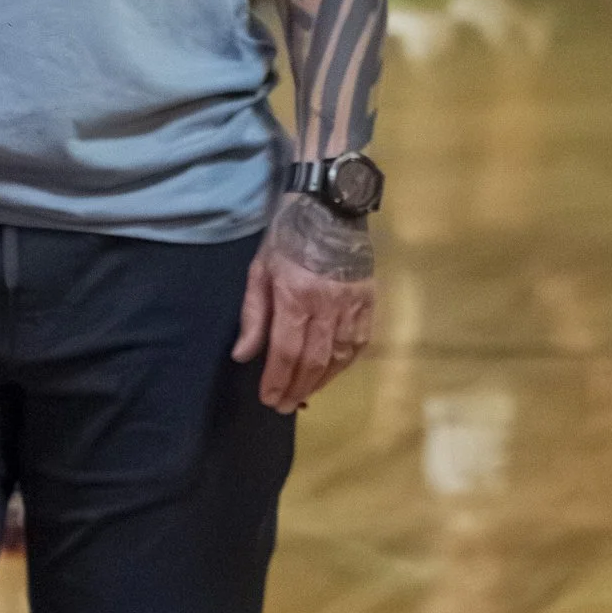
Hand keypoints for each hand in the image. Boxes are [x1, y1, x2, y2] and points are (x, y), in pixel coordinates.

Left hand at [231, 188, 374, 410]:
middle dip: (297, 387)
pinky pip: (358, 343)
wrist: (331, 206)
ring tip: (304, 395)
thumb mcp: (260, 270)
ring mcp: (352, 304)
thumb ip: (253, 315)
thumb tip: (243, 355)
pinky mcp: (369, 301)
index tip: (268, 398)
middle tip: (283, 406)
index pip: (286, 350)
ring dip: (320, 381)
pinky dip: (343, 364)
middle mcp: (327, 304)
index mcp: (296, 294)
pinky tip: (330, 373)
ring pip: (338, 356)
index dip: (277, 379)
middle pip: (312, 360)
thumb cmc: (289, 236)